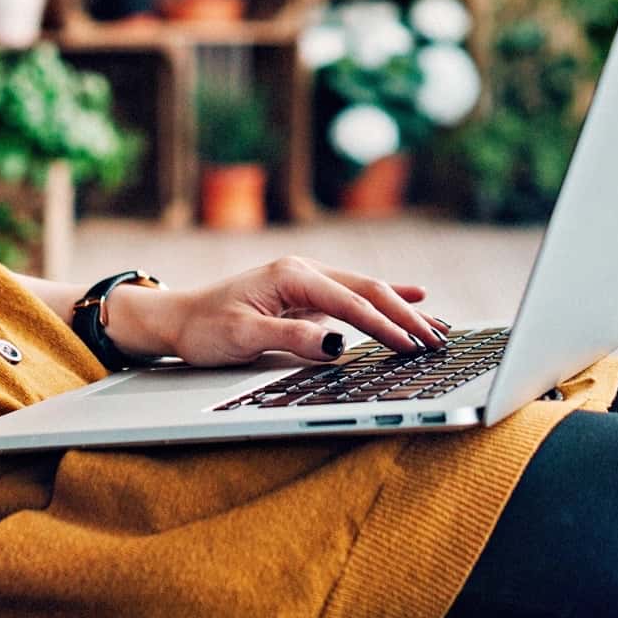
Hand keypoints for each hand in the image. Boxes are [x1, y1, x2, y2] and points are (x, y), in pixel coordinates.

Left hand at [115, 256, 454, 366]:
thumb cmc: (205, 328)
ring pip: (366, 291)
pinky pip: (354, 297)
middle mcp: (304, 271)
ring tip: (438, 324)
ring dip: (403, 308)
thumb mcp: (243, 337)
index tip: (412, 346)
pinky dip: (386, 300)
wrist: (178, 319)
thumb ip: (292, 338)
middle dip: (406, 315)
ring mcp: (307, 282)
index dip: (385, 326)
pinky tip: (414, 296)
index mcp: (292, 275)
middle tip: (439, 339)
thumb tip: (337, 344)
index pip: (351, 302)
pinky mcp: (307, 296)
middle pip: (368, 290)